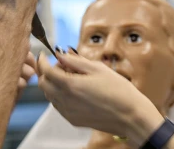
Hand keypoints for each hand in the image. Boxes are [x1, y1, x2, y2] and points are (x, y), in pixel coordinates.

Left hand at [36, 52, 161, 139]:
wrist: (131, 116)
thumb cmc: (118, 90)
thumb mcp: (97, 68)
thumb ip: (75, 61)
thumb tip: (59, 54)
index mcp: (70, 85)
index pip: (45, 71)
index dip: (42, 61)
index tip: (44, 54)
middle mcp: (66, 101)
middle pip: (43, 84)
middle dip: (47, 72)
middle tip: (62, 65)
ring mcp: (68, 113)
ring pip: (49, 95)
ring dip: (53, 84)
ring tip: (72, 77)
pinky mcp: (74, 120)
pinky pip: (58, 105)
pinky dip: (60, 95)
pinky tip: (75, 90)